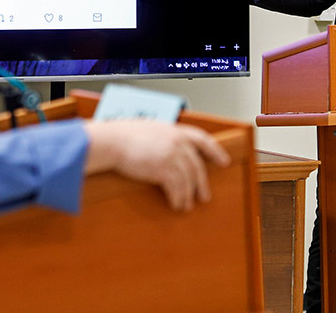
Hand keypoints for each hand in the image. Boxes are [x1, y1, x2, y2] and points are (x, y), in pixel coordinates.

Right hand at [84, 120, 230, 211]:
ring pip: (188, 180)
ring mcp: (171, 155)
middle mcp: (176, 142)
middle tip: (204, 196)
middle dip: (201, 184)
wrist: (112, 142)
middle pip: (197, 166)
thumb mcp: (148, 130)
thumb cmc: (123, 136)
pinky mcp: (163, 169)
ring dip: (188, 196)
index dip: (215, 151)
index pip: (202, 139)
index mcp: (174, 130)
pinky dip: (177, 198)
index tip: (223, 161)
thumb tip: (169, 152)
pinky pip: (176, 188)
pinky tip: (175, 204)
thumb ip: (163, 138)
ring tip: (185, 206)